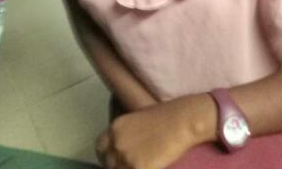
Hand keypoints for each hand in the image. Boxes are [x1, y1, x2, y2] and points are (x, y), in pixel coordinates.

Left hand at [95, 95, 216, 168]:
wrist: (181, 121)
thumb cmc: (166, 118)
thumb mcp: (139, 121)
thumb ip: (127, 135)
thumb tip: (125, 150)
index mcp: (116, 127)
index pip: (100, 148)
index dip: (107, 156)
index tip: (116, 162)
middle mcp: (116, 142)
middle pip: (108, 163)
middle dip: (116, 166)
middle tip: (130, 165)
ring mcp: (125, 156)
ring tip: (139, 166)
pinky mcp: (138, 168)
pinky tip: (150, 168)